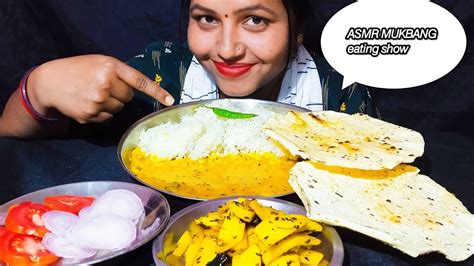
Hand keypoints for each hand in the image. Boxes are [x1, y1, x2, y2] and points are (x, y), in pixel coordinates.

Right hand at [28, 55, 173, 123]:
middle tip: (103, 86)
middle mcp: (106, 84)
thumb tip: (138, 90)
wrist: (49, 83)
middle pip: (128, 98)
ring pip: (119, 109)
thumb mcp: (99, 63)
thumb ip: (119, 73)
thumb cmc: (78, 70)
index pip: (139, 81)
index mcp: (110, 67)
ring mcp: (98, 101)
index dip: (157, 91)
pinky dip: (101, 113)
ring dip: (111, 104)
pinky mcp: (90, 115)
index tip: (170, 100)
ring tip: (93, 95)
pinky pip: (108, 118)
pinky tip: (88, 104)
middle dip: (120, 93)